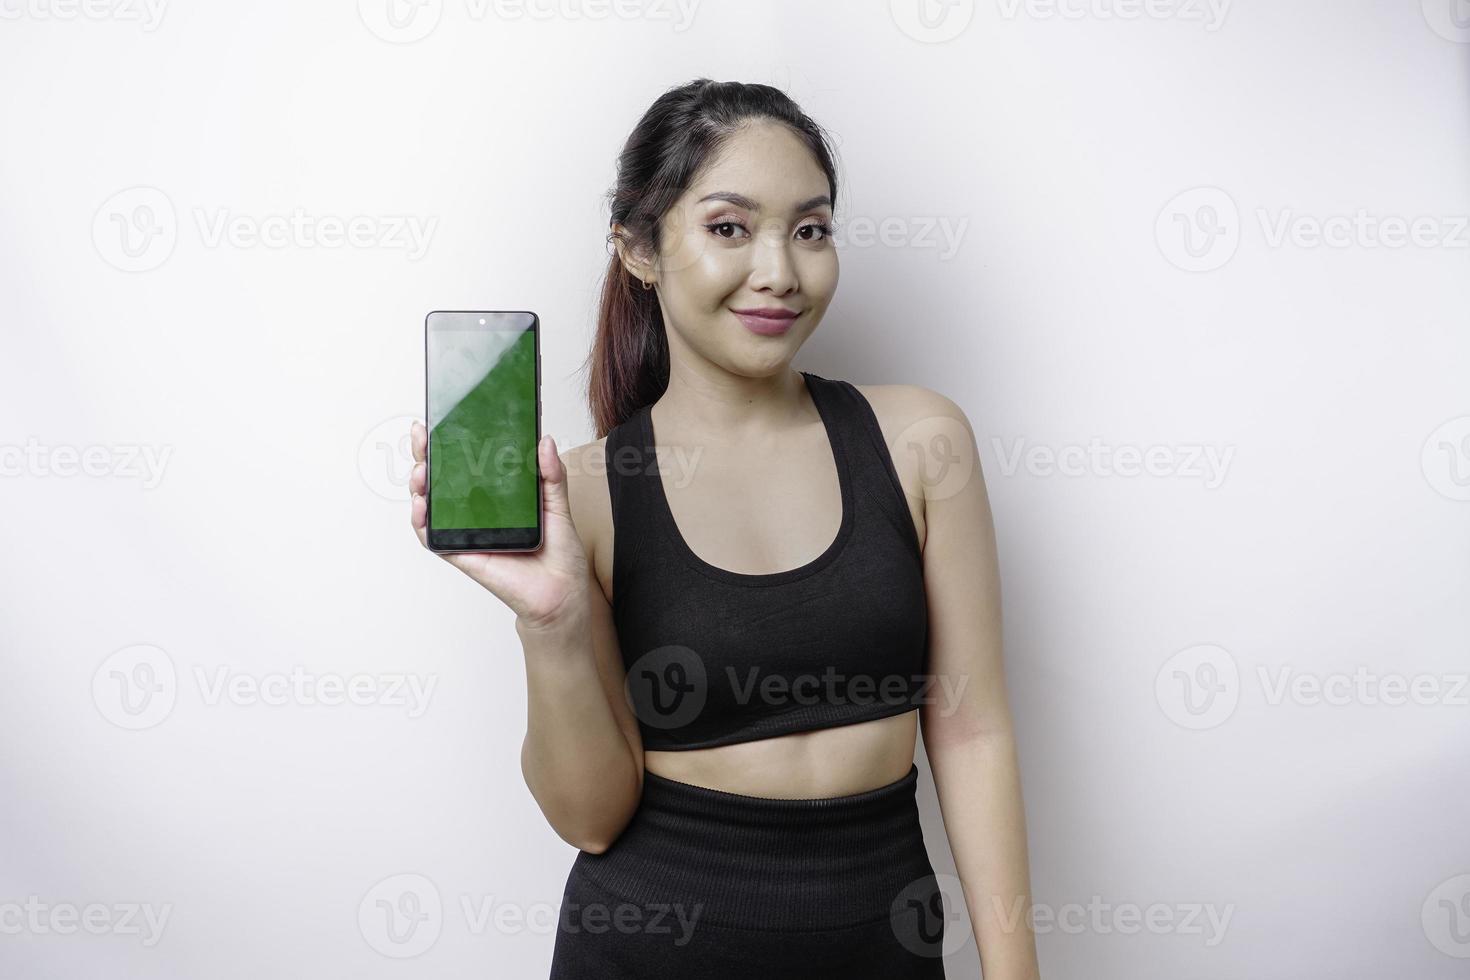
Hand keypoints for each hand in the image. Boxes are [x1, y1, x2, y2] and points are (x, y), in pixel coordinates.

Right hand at [408, 420, 588, 629]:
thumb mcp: (558, 505)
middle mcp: (476, 512)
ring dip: (419, 486)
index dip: (449, 444)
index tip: (439, 421)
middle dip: (425, 457)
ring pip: (431, 507)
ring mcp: (467, 532)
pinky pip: (434, 538)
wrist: (561, 592)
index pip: (466, 465)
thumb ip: (551, 475)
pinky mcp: (463, 554)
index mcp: (496, 496)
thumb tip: (544, 440)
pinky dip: (421, 523)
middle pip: (442, 480)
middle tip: (422, 438)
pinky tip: (420, 507)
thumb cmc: (559, 553)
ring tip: (420, 471)